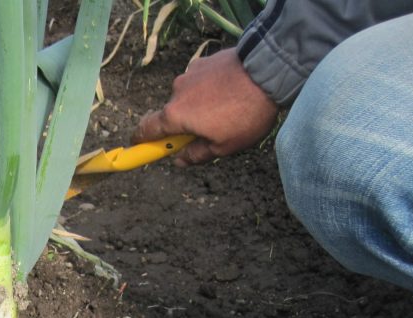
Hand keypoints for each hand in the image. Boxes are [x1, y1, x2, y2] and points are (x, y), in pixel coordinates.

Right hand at [132, 48, 278, 165]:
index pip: (147, 129)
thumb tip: (179, 160)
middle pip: (173, 113)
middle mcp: (177, 91)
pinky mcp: (207, 60)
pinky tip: (232, 92)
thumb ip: (196, 155)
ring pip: (189, 95)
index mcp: (175, 115)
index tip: (142, 146)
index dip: (142, 140)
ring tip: (229, 109)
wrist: (270, 70)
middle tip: (209, 132)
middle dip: (185, 124)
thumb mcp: (224, 146)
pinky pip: (203, 80)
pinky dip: (211, 88)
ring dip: (200, 105)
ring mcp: (191, 72)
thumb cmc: (245, 113)